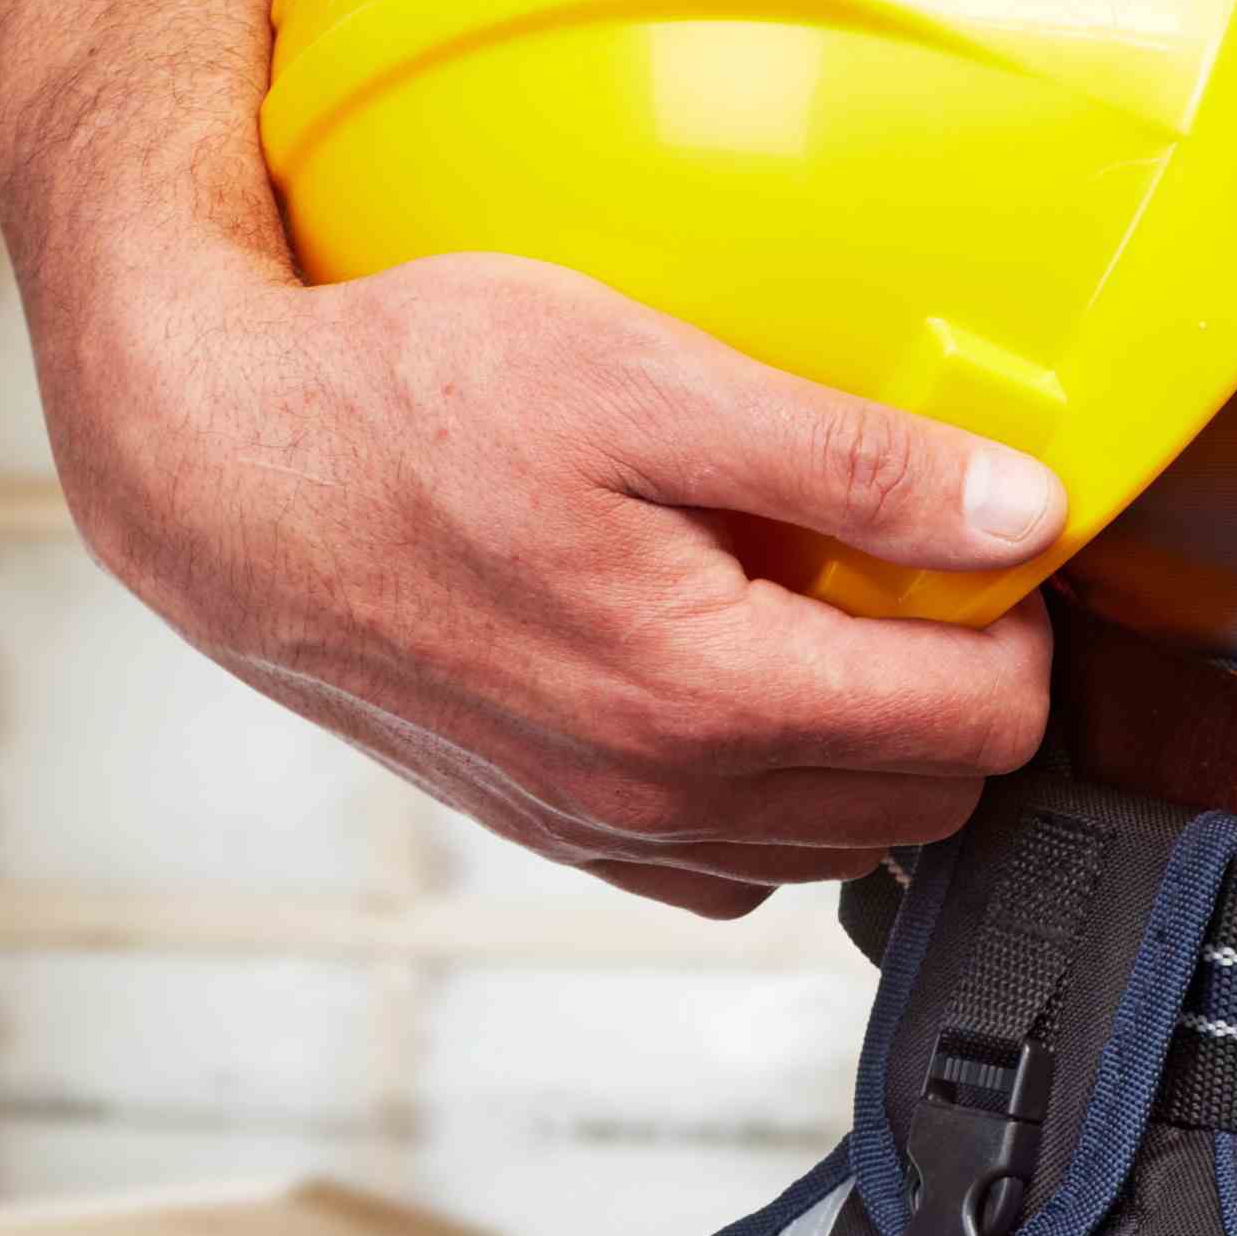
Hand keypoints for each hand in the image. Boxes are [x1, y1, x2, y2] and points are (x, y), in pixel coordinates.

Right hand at [50, 254, 1061, 917]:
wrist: (214, 472)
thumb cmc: (397, 403)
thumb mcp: (643, 373)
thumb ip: (849, 457)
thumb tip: (1021, 515)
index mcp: (701, 694)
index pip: (984, 718)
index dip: (1021, 618)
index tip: (981, 534)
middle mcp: (654, 796)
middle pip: (932, 797)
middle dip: (960, 685)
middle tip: (905, 562)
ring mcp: (595, 829)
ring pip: (836, 842)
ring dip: (868, 743)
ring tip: (817, 612)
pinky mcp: (545, 825)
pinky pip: (726, 863)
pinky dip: (768, 788)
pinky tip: (726, 675)